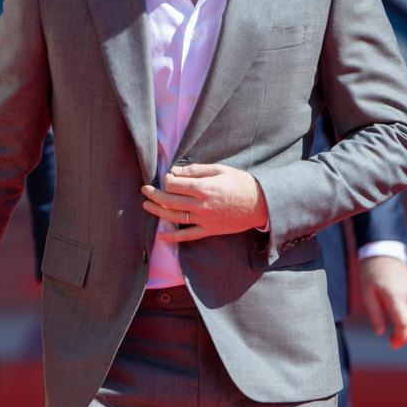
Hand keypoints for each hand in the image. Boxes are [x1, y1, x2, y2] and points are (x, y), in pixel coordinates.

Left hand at [141, 162, 268, 241]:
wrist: (262, 204)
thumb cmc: (241, 183)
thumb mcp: (220, 170)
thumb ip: (196, 170)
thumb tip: (176, 171)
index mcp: (204, 188)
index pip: (175, 185)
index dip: (167, 179)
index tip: (167, 176)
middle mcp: (201, 205)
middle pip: (170, 200)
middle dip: (154, 194)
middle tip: (145, 189)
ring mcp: (204, 219)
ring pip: (174, 216)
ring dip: (157, 211)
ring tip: (146, 205)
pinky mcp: (209, 230)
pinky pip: (188, 235)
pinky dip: (173, 236)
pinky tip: (161, 236)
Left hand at [359, 256, 406, 348]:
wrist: (383, 252)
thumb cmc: (371, 272)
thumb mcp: (367, 292)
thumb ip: (374, 313)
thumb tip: (380, 333)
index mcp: (395, 294)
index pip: (404, 322)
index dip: (400, 337)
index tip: (391, 344)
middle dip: (406, 337)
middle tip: (394, 344)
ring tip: (397, 337)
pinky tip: (402, 325)